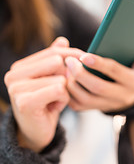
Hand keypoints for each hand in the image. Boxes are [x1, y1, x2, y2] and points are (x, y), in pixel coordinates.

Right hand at [4, 37, 84, 151]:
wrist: (37, 131)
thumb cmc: (47, 102)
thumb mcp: (52, 78)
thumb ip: (55, 59)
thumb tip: (62, 41)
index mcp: (20, 66)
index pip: (54, 51)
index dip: (73, 56)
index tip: (82, 61)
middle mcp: (13, 75)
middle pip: (58, 61)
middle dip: (67, 76)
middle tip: (60, 90)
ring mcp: (16, 88)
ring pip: (60, 77)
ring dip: (65, 91)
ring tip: (54, 100)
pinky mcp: (25, 102)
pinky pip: (59, 90)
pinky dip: (63, 99)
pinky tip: (54, 107)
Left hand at [65, 36, 133, 111]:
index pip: (115, 72)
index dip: (99, 63)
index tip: (84, 55)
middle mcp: (123, 96)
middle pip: (98, 87)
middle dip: (81, 73)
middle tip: (68, 60)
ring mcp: (110, 105)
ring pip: (86, 99)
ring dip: (72, 84)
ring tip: (65, 69)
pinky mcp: (98, 109)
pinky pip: (79, 105)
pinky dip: (69, 94)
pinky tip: (65, 80)